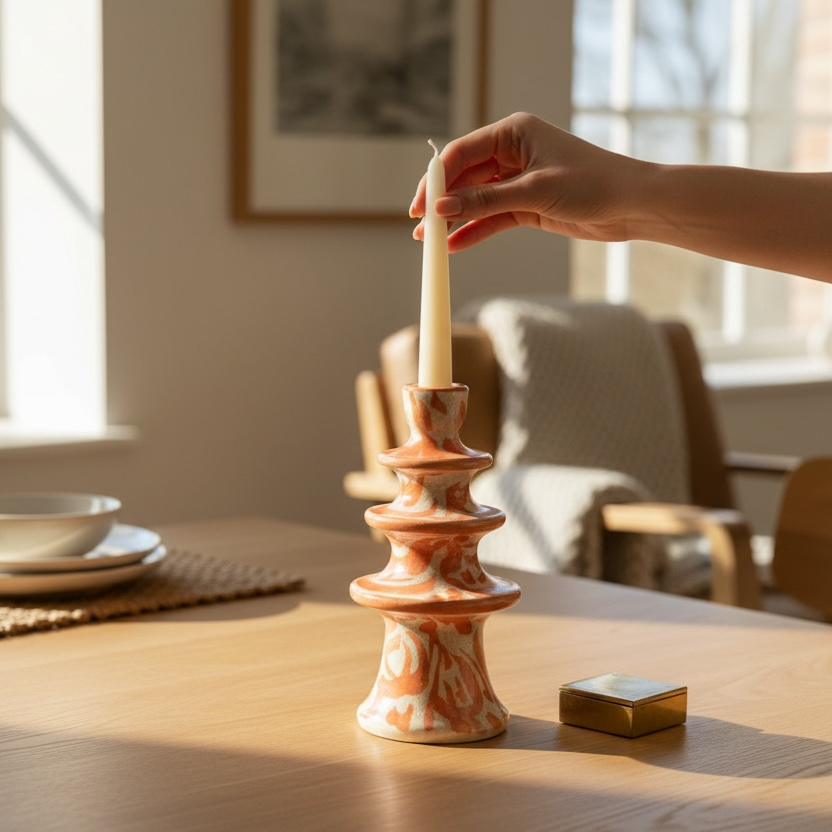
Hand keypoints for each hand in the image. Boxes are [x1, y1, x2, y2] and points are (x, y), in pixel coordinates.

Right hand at [410, 112, 645, 251]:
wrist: (632, 204)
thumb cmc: (592, 184)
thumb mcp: (533, 192)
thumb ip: (485, 201)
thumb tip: (442, 208)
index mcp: (513, 133)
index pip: (462, 153)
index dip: (436, 179)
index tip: (420, 205)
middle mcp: (512, 153)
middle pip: (464, 178)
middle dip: (441, 202)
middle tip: (420, 227)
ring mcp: (518, 180)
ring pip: (476, 200)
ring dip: (455, 220)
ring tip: (430, 242)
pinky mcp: (526, 205)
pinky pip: (492, 217)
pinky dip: (475, 231)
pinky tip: (455, 246)